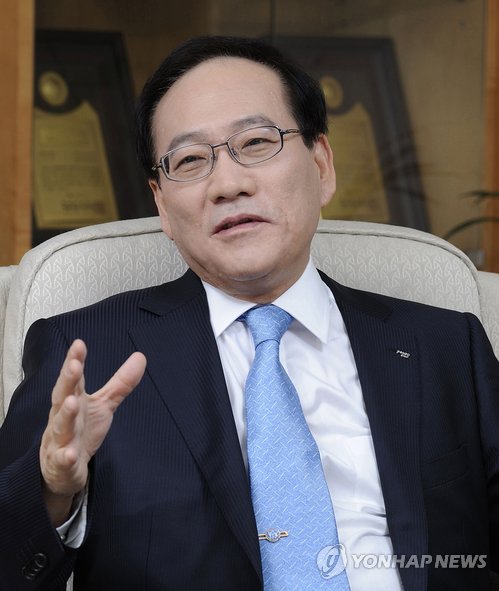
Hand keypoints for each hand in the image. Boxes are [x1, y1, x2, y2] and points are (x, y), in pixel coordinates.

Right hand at [39, 339, 146, 525]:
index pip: (74, 378)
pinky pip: (63, 459)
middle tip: (73, 365)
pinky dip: (65, 456)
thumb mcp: (103, 405)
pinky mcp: (62, 463)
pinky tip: (70, 454)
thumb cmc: (82, 431)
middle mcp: (63, 416)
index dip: (75, 360)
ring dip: (66, 414)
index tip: (79, 344)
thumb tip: (141, 356)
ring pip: (61, 426)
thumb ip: (120, 383)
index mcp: (73, 399)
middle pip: (63, 396)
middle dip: (67, 380)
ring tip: (72, 402)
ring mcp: (60, 440)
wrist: (62, 470)